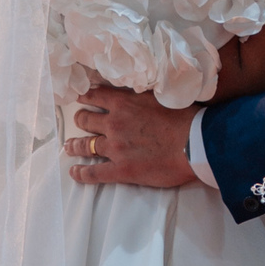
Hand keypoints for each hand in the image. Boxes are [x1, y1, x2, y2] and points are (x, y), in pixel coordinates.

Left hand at [64, 86, 199, 187]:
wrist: (194, 143)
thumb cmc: (185, 118)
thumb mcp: (161, 96)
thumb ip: (143, 95)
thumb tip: (139, 92)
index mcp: (124, 103)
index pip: (96, 95)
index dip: (86, 96)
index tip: (80, 97)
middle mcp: (114, 123)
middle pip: (86, 120)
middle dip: (80, 119)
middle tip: (78, 121)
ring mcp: (115, 148)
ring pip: (85, 146)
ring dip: (75, 145)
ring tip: (69, 146)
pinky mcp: (121, 170)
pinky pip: (94, 173)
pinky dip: (81, 174)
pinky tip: (74, 172)